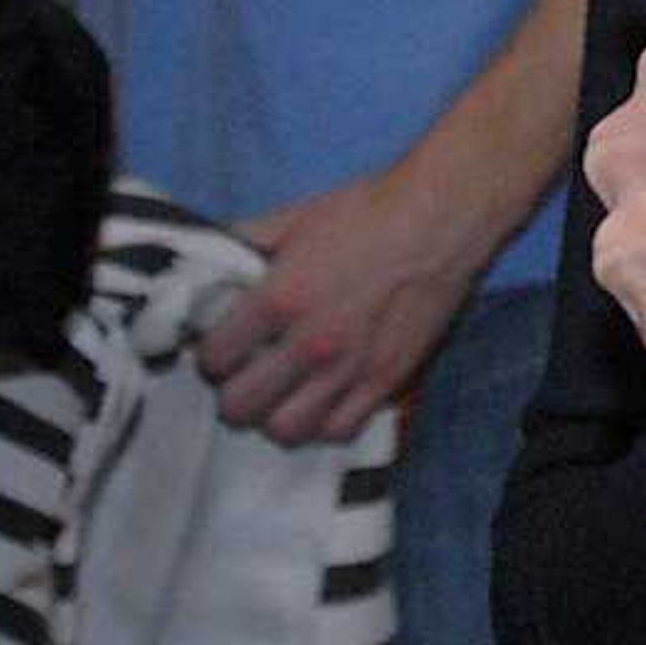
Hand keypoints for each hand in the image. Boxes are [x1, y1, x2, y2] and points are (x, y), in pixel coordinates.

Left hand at [197, 167, 481, 445]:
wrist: (436, 221)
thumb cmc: (365, 214)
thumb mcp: (292, 218)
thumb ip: (244, 245)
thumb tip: (209, 264)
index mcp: (279, 300)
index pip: (214, 357)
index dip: (210, 353)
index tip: (220, 346)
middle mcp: (309, 345)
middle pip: (240, 406)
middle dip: (232, 392)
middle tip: (243, 374)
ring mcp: (349, 371)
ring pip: (286, 430)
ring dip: (273, 416)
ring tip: (280, 394)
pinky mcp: (385, 382)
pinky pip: (339, 431)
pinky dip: (322, 423)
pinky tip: (321, 400)